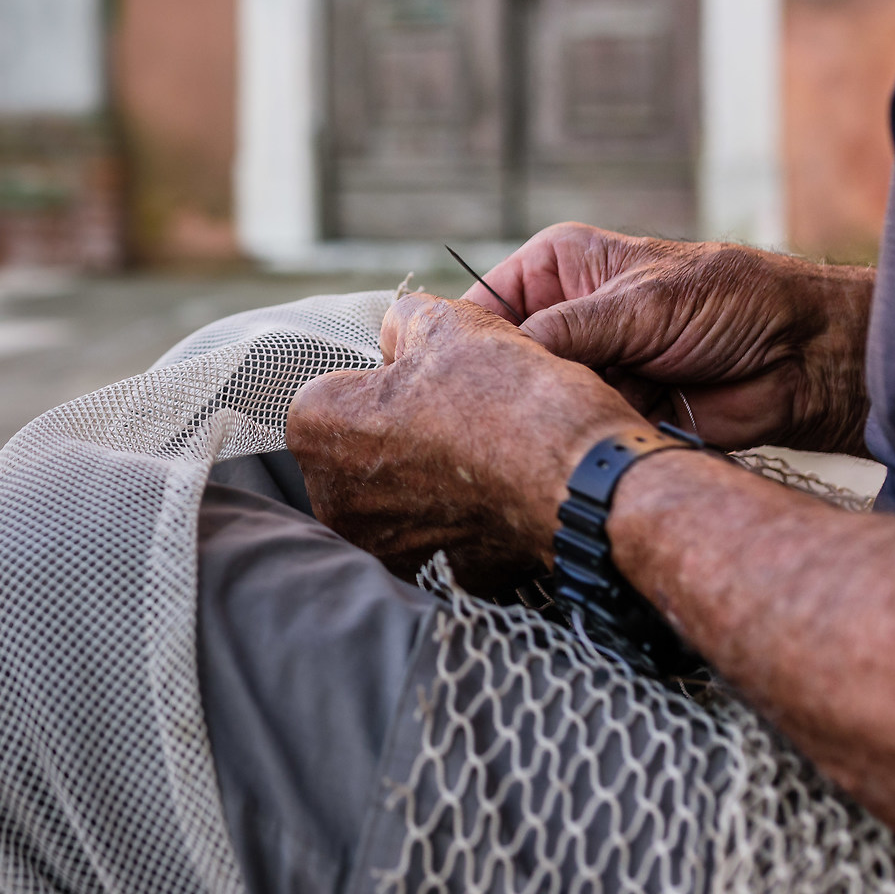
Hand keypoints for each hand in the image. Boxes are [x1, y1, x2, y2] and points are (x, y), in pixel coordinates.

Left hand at [287, 292, 647, 595]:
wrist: (577, 474)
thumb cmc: (503, 394)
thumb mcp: (445, 322)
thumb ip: (402, 321)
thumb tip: (395, 333)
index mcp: (317, 428)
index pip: (333, 389)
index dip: (383, 374)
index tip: (426, 372)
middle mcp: (335, 498)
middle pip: (360, 445)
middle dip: (400, 426)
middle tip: (460, 405)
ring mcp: (385, 544)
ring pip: (398, 490)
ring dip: (429, 470)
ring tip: (483, 442)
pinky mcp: (436, 571)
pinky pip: (440, 530)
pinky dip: (464, 511)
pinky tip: (498, 485)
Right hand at [466, 223, 872, 454]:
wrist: (806, 358)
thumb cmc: (733, 302)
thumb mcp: (641, 303)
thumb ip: (566, 329)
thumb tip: (497, 359)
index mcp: (560, 268)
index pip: (487, 303)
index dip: (464, 340)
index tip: (444, 377)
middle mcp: (567, 317)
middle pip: (506, 361)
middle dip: (501, 389)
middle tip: (484, 420)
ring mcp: (590, 369)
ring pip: (538, 404)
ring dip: (542, 422)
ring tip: (537, 440)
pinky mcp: (614, 415)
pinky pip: (576, 435)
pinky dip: (574, 447)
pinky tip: (570, 455)